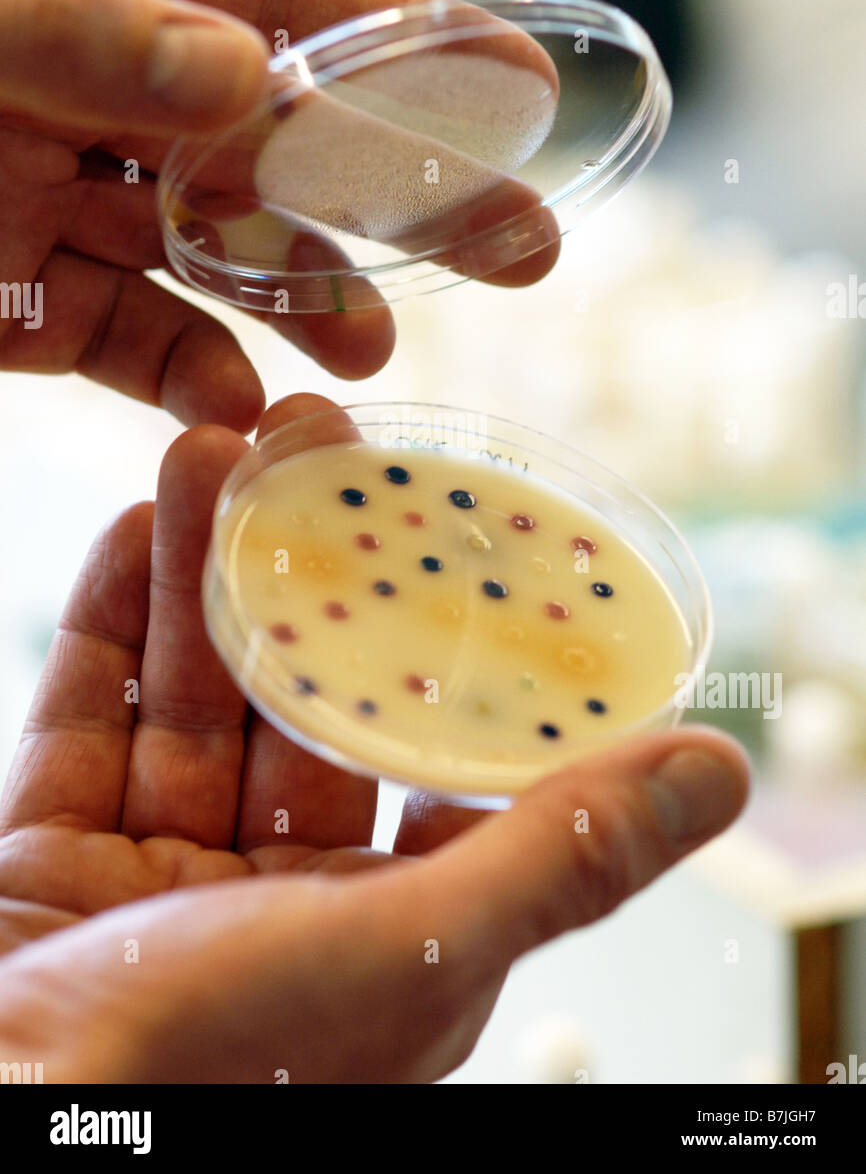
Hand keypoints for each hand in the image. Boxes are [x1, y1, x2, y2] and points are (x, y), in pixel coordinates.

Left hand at [0, 0, 556, 430]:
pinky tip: (236, 405)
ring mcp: (66, 205)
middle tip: (518, 247)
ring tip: (366, 351)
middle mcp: (96, 94)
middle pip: (283, 142)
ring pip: (224, 254)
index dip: (401, 32)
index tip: (518, 78)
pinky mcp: (36, 309)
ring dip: (306, 303)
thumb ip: (86, 35)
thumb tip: (249, 74)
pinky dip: (195, 378)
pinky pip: (139, 346)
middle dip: (404, 194)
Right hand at [0, 394, 748, 1083]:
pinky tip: (139, 523)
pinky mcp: (56, 857)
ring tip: (216, 446)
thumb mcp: (413, 946)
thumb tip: (717, 773)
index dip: (451, 645)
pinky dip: (109, 623)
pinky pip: (88, 719)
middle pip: (304, 701)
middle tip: (318, 442)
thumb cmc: (218, 1059)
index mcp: (385, 929)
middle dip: (309, 569)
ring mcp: (160, 877)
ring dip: (203, 570)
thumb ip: (560, 855)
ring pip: (193, 694)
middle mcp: (279, 902)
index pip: (439, 761)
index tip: (454, 531)